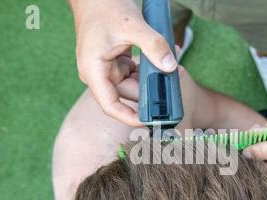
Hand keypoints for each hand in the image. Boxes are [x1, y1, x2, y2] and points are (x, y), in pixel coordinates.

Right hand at [69, 0, 177, 126]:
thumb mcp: (132, 26)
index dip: (130, 117)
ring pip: (134, 84)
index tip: (150, 121)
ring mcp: (107, 69)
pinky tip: (163, 60)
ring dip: (152, 79)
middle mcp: (99, 74)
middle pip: (127, 95)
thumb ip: (153, 46)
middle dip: (150, 93)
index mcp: (93, 71)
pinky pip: (135, 73)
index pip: (111, 106)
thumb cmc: (104, 6)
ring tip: (173, 72)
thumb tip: (170, 66)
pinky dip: (149, 69)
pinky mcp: (116, 62)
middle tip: (172, 90)